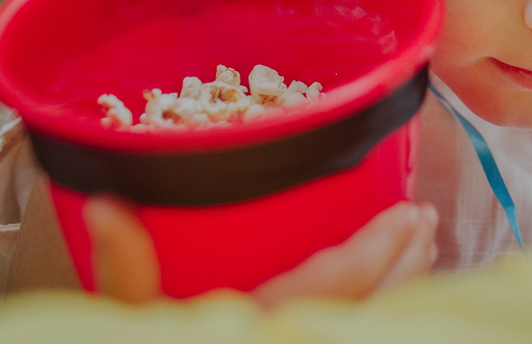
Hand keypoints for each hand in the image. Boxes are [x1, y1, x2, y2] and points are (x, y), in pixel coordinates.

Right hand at [85, 197, 438, 306]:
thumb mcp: (125, 313)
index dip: (379, 249)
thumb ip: (124, 261)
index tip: (408, 212)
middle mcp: (293, 343)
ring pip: (382, 324)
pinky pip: (369, 333)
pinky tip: (401, 288)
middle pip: (377, 308)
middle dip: (410, 261)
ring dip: (411, 284)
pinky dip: (394, 308)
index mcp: (258, 327)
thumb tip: (107, 202)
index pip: (336, 287)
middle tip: (425, 217)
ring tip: (424, 242)